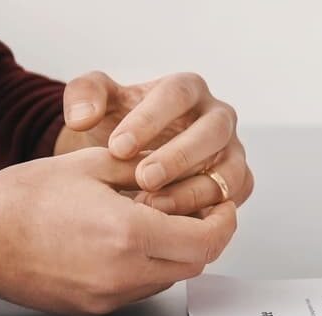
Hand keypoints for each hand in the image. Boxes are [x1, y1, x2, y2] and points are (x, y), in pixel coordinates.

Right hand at [0, 148, 236, 315]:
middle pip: (196, 264)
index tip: (224, 207)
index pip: (207, 240)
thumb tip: (177, 169)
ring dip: (177, 254)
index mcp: (129, 232)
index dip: (224, 223)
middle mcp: (124, 271)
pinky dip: (149, 269)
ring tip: (160, 225)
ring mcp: (109, 295)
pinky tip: (129, 245)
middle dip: (205, 237)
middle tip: (200, 213)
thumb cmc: (21, 200)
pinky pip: (141, 290)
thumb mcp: (93, 164)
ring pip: (170, 280)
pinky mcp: (94, 307)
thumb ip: (144, 168)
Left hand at [55, 71, 253, 214]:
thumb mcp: (96, 104)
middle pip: (212, 130)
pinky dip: (209, 209)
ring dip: (195, 189)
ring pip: (229, 168)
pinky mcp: (238, 180)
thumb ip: (83, 97)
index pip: (176, 95)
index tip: (118, 147)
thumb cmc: (120, 125)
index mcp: (187, 89)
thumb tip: (83, 116)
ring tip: (155, 206)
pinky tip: (175, 221)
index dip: (149, 120)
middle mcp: (217, 117)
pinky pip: (233, 195)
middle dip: (178, 157)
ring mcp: (232, 150)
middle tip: (144, 178)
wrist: (134, 155)